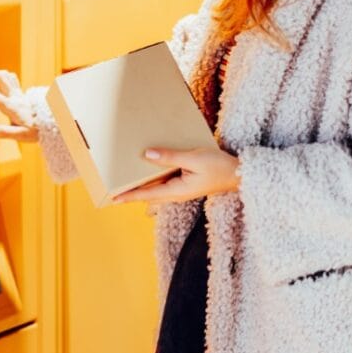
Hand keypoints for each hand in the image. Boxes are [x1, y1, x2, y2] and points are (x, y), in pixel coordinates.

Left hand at [112, 147, 240, 204]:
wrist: (238, 175)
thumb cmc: (219, 167)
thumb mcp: (194, 158)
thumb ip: (170, 157)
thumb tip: (148, 155)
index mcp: (177, 190)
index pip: (147, 194)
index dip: (130, 195)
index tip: (114, 197)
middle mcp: (176, 193)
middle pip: (149, 195)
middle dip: (132, 193)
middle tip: (114, 191)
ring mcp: (181, 189)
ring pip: (156, 190)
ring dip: (143, 186)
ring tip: (127, 181)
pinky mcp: (185, 184)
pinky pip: (165, 183)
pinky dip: (154, 180)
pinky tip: (150, 171)